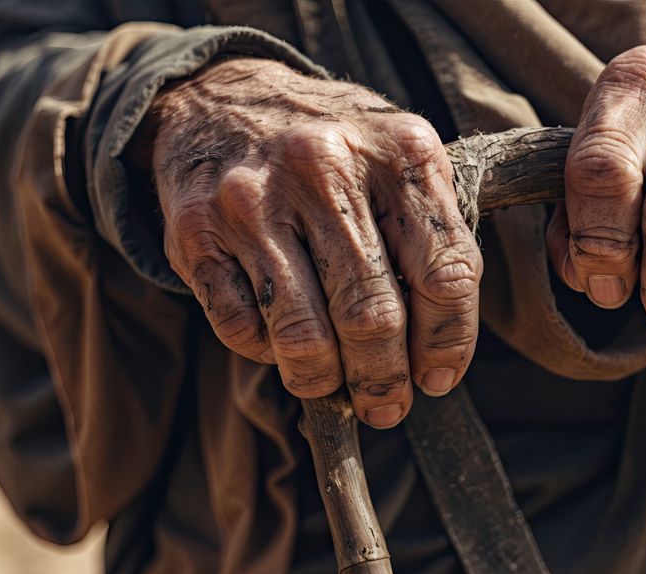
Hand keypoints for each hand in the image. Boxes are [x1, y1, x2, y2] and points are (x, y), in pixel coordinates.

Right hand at [148, 59, 481, 427]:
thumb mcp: (402, 160)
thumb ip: (435, 236)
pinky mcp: (197, 232)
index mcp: (401, 151)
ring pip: (304, 336)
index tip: (438, 377)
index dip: (448, 344)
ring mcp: (255, 199)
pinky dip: (267, 354)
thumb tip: (439, 350)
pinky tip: (282, 343)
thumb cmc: (335, 147)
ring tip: (335, 389)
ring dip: (326, 382)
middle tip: (387, 406)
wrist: (223, 96)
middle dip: (385, 381)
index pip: (446, 275)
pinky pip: (242, 329)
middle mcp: (327, 167)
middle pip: (373, 317)